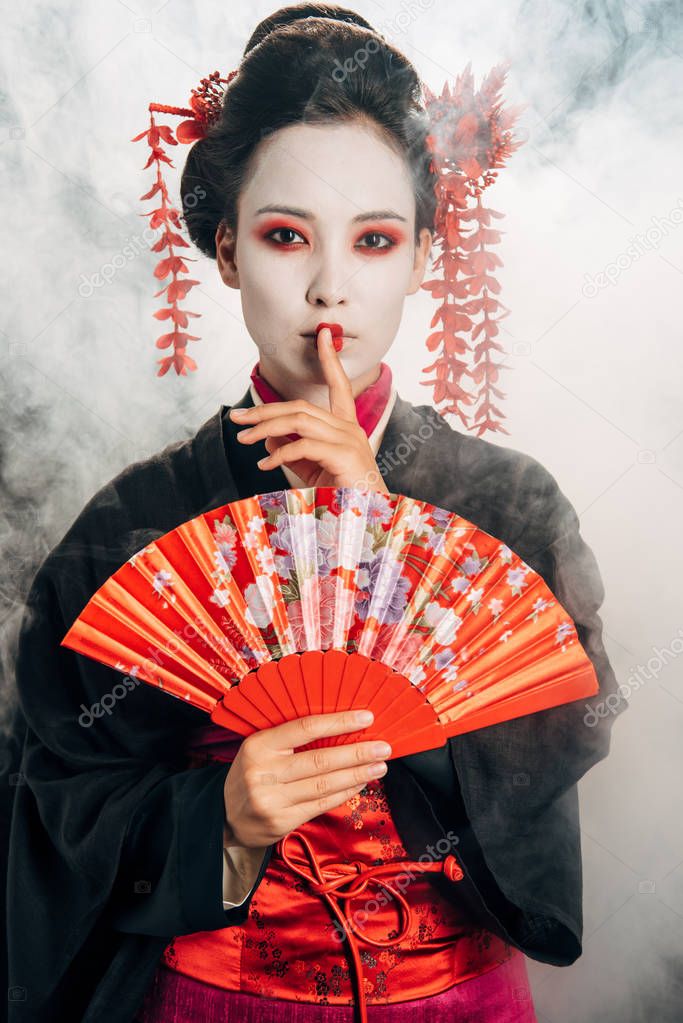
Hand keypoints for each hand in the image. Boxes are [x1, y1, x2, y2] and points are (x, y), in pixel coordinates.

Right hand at [223, 710, 391, 847]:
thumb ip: (291, 739)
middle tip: (383, 747)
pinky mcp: (281, 822)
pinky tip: (360, 783)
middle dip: (357, 752)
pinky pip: (321, 805)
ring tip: (379, 766)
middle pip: (321, 759)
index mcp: (259, 745)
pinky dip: (344, 792)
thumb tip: (341, 729)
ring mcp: (272, 799)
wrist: (223, 815)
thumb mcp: (261, 748)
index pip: (305, 727)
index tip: (366, 717)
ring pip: (324, 785)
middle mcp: (264, 772)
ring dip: (357, 774)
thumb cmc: (251, 774)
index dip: (339, 722)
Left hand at [229, 327, 389, 492]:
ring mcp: (349, 440)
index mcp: (346, 429)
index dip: (330, 359)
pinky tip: (264, 465)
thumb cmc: (340, 499)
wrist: (364, 526)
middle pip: (301, 406)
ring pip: (299, 420)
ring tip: (243, 438)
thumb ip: (292, 452)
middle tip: (237, 418)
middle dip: (265, 410)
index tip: (323, 335)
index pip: (339, 387)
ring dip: (265, 427)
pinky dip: (279, 453)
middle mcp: (350, 429)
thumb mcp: (311, 470)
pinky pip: (302, 445)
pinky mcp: (344, 455)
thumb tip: (267, 438)